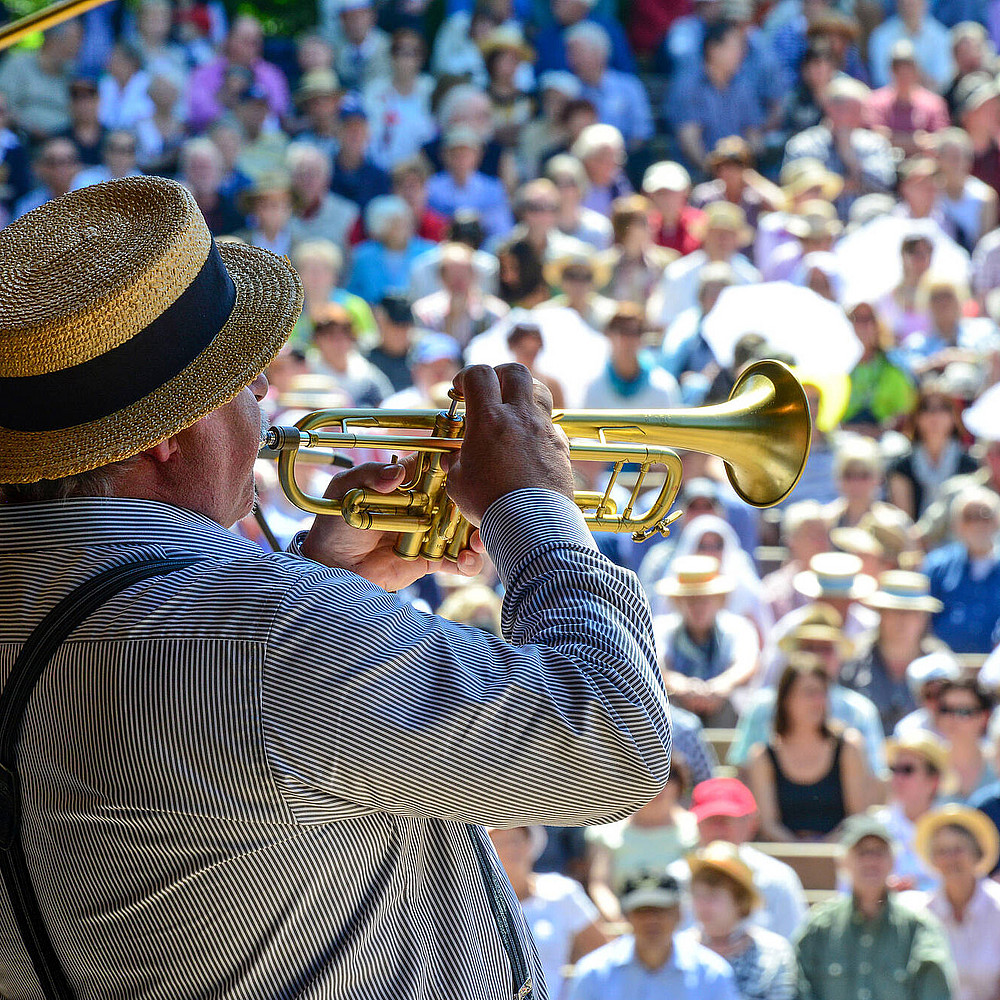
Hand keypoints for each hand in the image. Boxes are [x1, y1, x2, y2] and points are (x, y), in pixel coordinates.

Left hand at [300, 459, 485, 589]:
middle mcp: (424, 504)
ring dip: (478, 532)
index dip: (456, 461)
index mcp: (406, 482)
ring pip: (465, 528)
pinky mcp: (431, 559)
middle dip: (476, 499)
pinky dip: (468, 561)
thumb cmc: (334, 523)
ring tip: (479, 539)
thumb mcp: (346, 491)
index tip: (469, 463)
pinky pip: (457, 560)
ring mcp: (430, 532)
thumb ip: (368, 477)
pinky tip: (466, 559)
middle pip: (459, 496)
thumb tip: (396, 473)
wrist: (332, 566)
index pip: (437, 464)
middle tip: (482, 504)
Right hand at [444, 364, 574, 525]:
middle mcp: (519, 416)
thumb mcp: (458, 483)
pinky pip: (552, 426)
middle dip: (500, 374)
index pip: (478, 375)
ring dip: (525, 394)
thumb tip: (454, 458)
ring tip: (514, 410)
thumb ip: (455, 463)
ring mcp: (544, 429)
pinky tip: (530, 444)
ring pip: (540, 392)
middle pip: (516, 372)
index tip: (459, 389)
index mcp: (488, 419)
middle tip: (491, 389)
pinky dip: (540, 429)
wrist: (531, 523)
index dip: (465, 376)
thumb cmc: (490, 504)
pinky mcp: (561, 446)